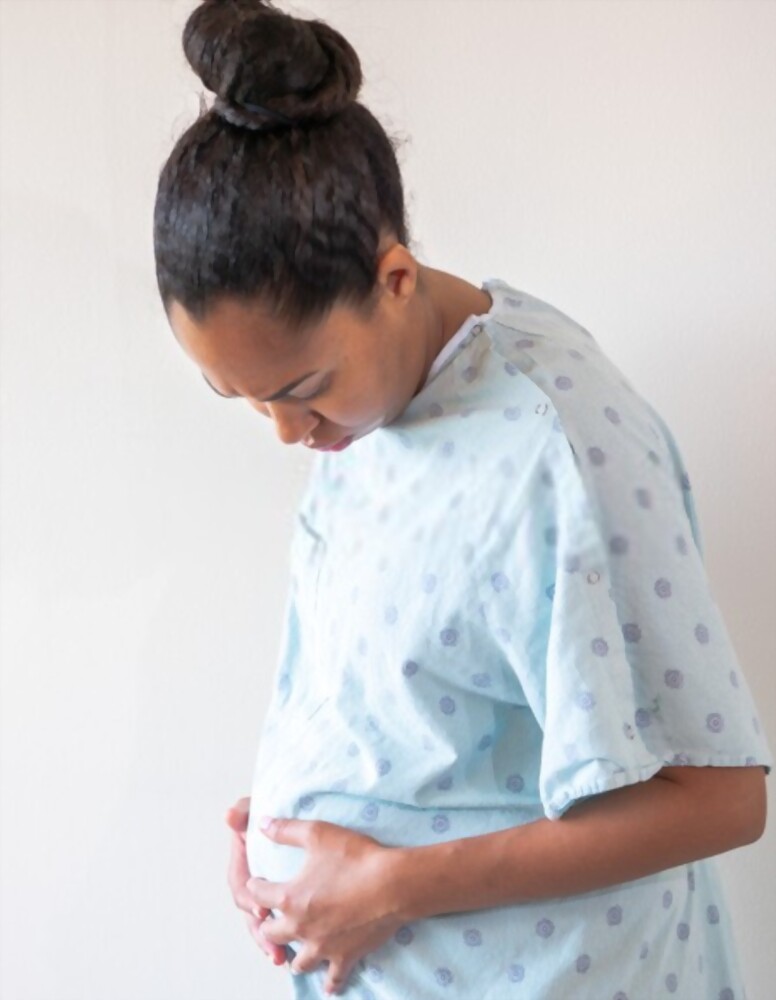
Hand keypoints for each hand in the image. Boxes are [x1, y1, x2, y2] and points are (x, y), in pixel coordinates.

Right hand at [225, 797, 287, 966]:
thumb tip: (229, 816)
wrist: (310, 812)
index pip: (240, 884)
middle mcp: (255, 877)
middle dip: (259, 931)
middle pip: (250, 911)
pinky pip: (282, 922)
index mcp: (246, 859)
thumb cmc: (283, 808)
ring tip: (280, 957)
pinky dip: (284, 937)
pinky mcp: (287, 897)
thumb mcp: (264, 806)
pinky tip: (291, 953)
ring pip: (263, 922)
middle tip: (273, 946)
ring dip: (269, 941)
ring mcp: (269, 889)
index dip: (248, 899)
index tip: (260, 910)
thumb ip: (246, 810)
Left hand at [246, 817, 403, 995]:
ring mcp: (322, 946)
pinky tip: (327, 983)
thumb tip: (261, 824)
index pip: (258, 895)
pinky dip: (328, 981)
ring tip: (296, 946)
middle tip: (273, 915)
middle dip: (268, 922)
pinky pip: (332, 979)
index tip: (258, 881)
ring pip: (297, 962)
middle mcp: (300, 927)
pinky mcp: (344, 957)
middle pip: (271, 933)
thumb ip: (286, 830)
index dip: (256, 885)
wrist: (391, 884)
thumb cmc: (355, 857)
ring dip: (293, 953)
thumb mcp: (317, 834)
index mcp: (289, 898)